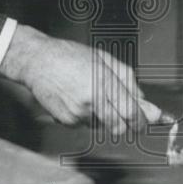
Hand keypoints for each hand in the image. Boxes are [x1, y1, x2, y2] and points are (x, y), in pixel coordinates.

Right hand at [0, 24, 156, 135]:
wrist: (37, 61)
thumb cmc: (69, 56)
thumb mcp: (104, 59)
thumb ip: (128, 80)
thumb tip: (144, 100)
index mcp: (104, 81)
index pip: (131, 112)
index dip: (141, 121)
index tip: (145, 122)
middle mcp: (91, 100)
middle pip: (119, 127)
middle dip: (126, 124)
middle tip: (124, 114)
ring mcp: (78, 112)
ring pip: (102, 126)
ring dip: (104, 117)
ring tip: (91, 96)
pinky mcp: (66, 120)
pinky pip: (85, 125)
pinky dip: (87, 117)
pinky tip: (78, 100)